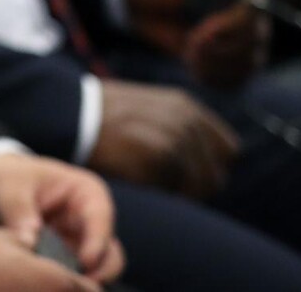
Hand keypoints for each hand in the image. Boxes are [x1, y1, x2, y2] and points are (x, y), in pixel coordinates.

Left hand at [0, 154, 122, 283]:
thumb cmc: (7, 177)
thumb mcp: (9, 187)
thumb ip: (19, 210)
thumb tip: (29, 240)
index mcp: (87, 194)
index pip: (100, 220)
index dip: (97, 243)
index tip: (85, 263)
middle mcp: (90, 221)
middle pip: (109, 252)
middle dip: (98, 270)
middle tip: (76, 284)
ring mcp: (80, 242)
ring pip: (96, 269)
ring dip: (81, 279)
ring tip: (59, 286)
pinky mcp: (66, 260)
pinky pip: (73, 276)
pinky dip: (64, 281)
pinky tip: (48, 285)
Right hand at [88, 80, 238, 198]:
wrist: (72, 115)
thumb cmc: (107, 116)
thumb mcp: (151, 107)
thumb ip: (181, 126)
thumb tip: (210, 160)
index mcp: (188, 108)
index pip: (228, 151)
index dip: (211, 165)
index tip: (190, 173)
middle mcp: (187, 122)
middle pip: (215, 175)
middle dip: (196, 185)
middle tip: (167, 186)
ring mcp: (175, 138)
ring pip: (198, 187)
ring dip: (178, 192)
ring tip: (151, 184)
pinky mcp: (159, 158)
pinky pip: (175, 192)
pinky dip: (161, 193)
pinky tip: (139, 182)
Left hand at [125, 0, 269, 87]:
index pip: (254, 13)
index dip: (231, 27)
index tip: (204, 33)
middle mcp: (250, 16)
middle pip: (253, 42)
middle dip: (220, 49)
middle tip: (192, 44)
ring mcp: (243, 40)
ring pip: (248, 64)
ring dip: (216, 66)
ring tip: (190, 55)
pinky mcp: (230, 60)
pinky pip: (235, 79)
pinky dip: (214, 79)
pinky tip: (194, 67)